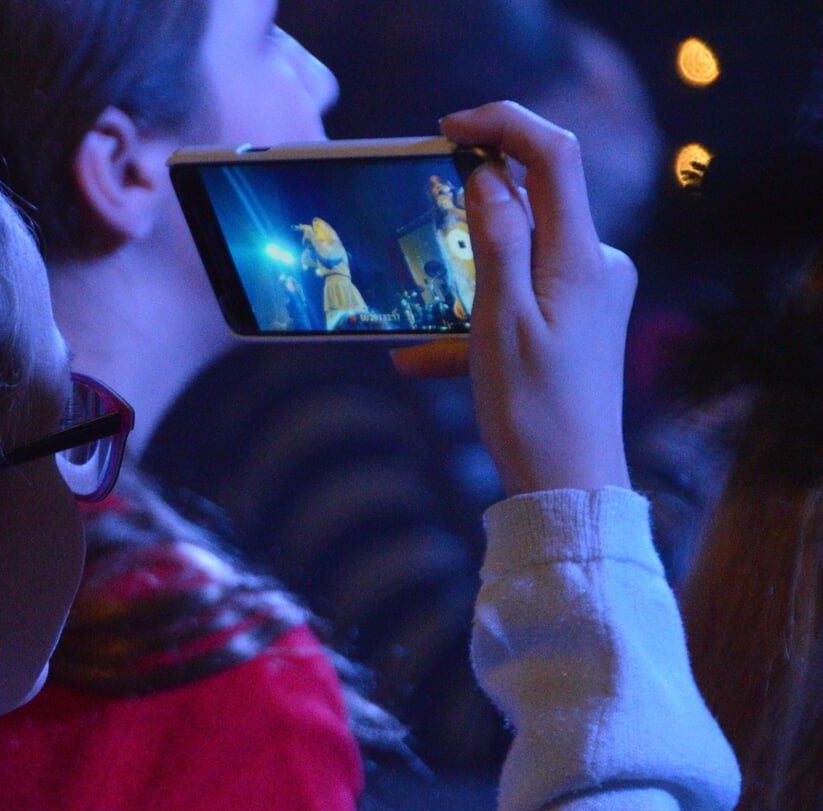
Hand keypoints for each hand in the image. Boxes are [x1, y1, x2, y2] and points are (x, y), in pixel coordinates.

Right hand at [408, 102, 635, 495]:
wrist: (569, 487)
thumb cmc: (534, 411)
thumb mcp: (499, 322)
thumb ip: (497, 241)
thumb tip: (489, 174)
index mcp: (581, 256)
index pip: (552, 156)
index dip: (502, 125)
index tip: (448, 129)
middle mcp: (593, 264)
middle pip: (534, 199)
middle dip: (471, 207)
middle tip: (419, 225)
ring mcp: (586, 294)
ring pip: (515, 255)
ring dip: (461, 281)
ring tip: (414, 331)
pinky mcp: (574, 322)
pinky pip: (515, 299)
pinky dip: (469, 322)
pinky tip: (419, 360)